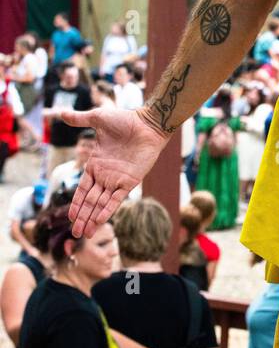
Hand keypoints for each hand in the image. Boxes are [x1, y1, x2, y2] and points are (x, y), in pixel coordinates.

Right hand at [62, 103, 171, 237]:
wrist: (149, 123)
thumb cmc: (125, 119)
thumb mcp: (98, 118)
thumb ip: (79, 119)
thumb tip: (60, 113)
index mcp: (96, 164)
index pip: (82, 189)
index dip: (76, 203)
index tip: (70, 217)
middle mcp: (105, 175)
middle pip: (90, 201)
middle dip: (82, 218)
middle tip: (75, 235)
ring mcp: (117, 180)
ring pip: (101, 204)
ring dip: (92, 219)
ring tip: (85, 234)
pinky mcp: (130, 181)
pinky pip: (116, 199)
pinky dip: (106, 211)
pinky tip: (98, 222)